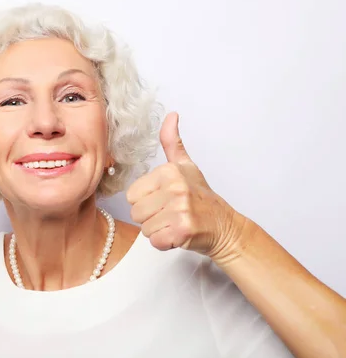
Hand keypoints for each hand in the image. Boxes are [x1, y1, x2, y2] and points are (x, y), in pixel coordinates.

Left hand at [126, 112, 243, 257]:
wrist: (225, 226)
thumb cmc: (201, 197)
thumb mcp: (186, 166)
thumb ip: (172, 142)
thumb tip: (171, 115)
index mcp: (169, 172)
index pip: (131, 195)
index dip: (145, 201)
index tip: (164, 200)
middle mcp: (175, 188)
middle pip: (136, 212)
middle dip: (150, 218)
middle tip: (170, 214)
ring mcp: (180, 209)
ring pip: (144, 228)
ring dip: (158, 230)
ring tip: (175, 223)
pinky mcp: (183, 230)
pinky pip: (155, 241)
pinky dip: (165, 243)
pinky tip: (179, 234)